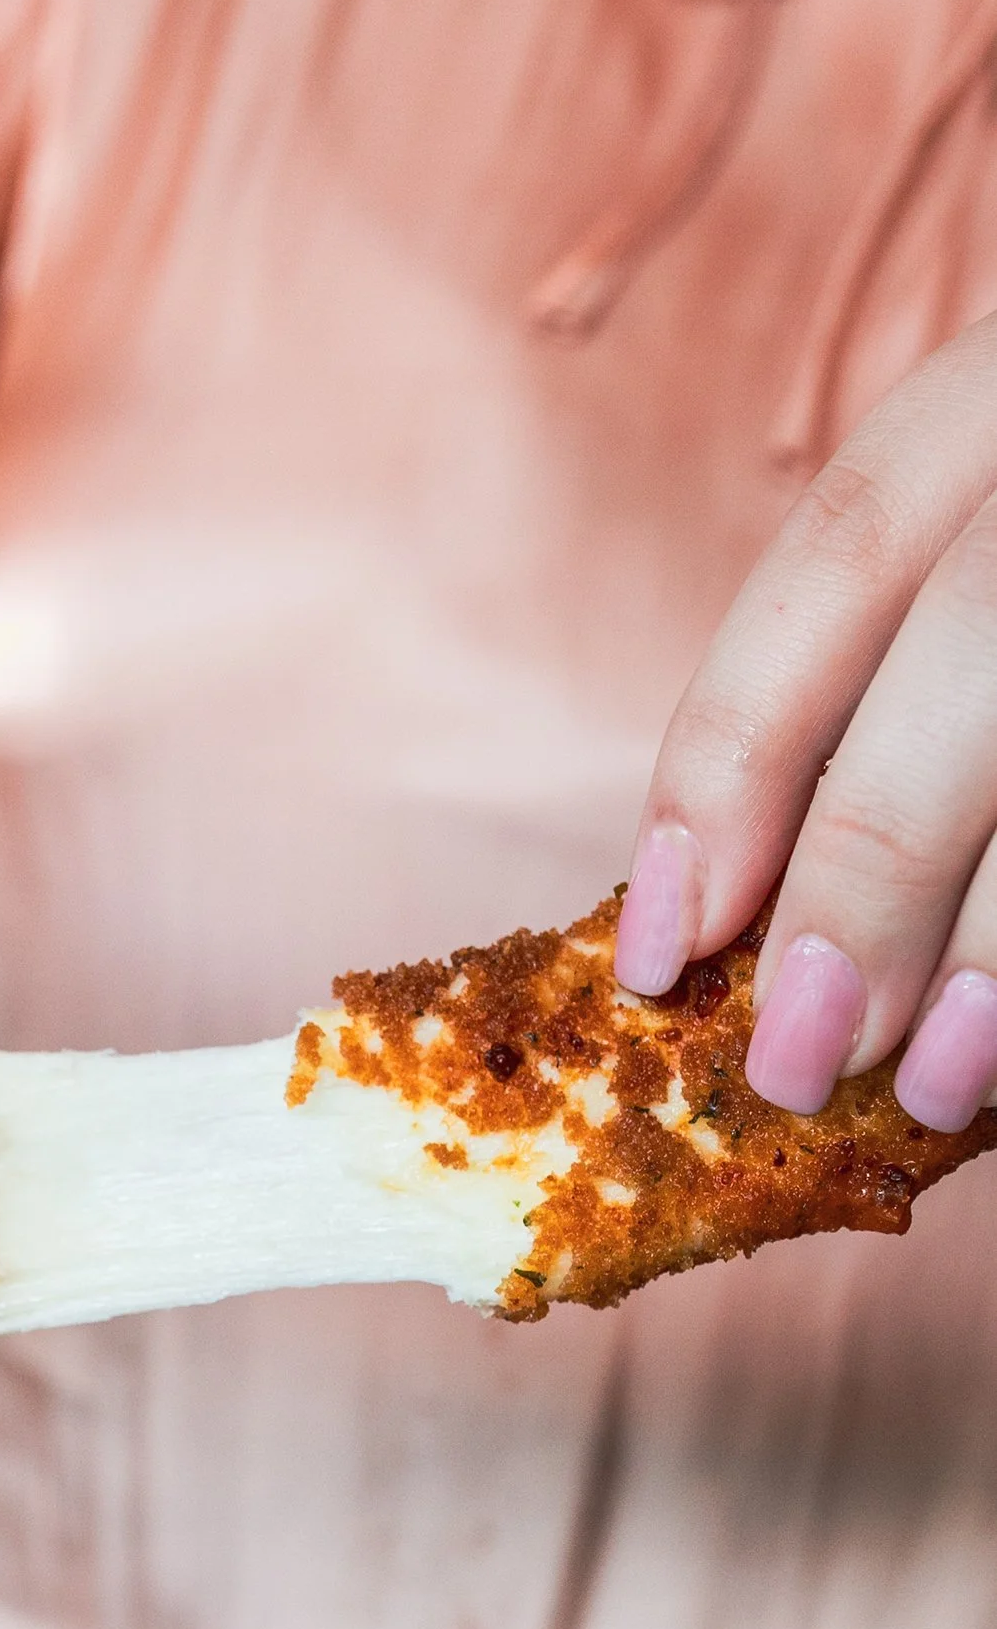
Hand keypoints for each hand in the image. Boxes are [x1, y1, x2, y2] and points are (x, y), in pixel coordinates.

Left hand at [618, 310, 996, 1132]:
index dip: (732, 751)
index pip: (844, 546)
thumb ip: (885, 705)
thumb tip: (754, 933)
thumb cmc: (996, 639)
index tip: (665, 943)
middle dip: (866, 869)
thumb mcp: (970, 591)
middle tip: (798, 1055)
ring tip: (937, 1081)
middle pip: (972, 637)